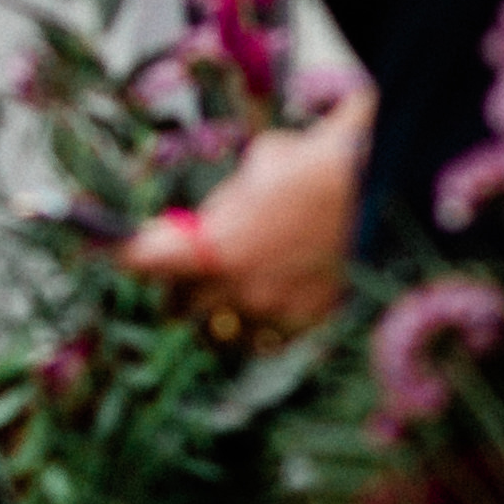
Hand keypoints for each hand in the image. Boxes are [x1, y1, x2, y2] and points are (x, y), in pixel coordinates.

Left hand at [114, 101, 370, 341]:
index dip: (130, 256)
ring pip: (221, 330)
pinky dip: (260, 323)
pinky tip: (266, 304)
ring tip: (228, 294)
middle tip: (184, 275)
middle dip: (177, 290)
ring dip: (217, 314)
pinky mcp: (309, 320)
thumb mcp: (250, 175)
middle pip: (177, 308)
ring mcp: (275, 309)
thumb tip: (192, 227)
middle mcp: (238, 288)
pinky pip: (268, 336)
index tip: (125, 251)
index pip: (144, 262)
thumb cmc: (308, 166)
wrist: (377, 185)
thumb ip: (218, 210)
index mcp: (213, 247)